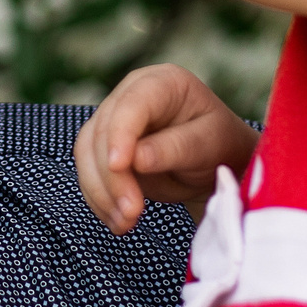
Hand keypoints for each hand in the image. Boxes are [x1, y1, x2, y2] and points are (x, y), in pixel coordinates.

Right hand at [74, 64, 257, 235]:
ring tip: (125, 224)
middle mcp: (130, 94)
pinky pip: (89, 172)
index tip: (119, 166)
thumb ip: (175, 148)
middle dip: (112, 177)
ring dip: (101, 192)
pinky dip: (99, 200)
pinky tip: (117, 221)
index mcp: (162, 82)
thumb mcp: (209, 144)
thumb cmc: (219, 145)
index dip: (120, 134)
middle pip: (102, 131)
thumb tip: (135, 159)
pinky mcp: (103, 147)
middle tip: (131, 213)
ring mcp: (113, 120)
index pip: (131, 104)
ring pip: (87, 153)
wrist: (214, 162)